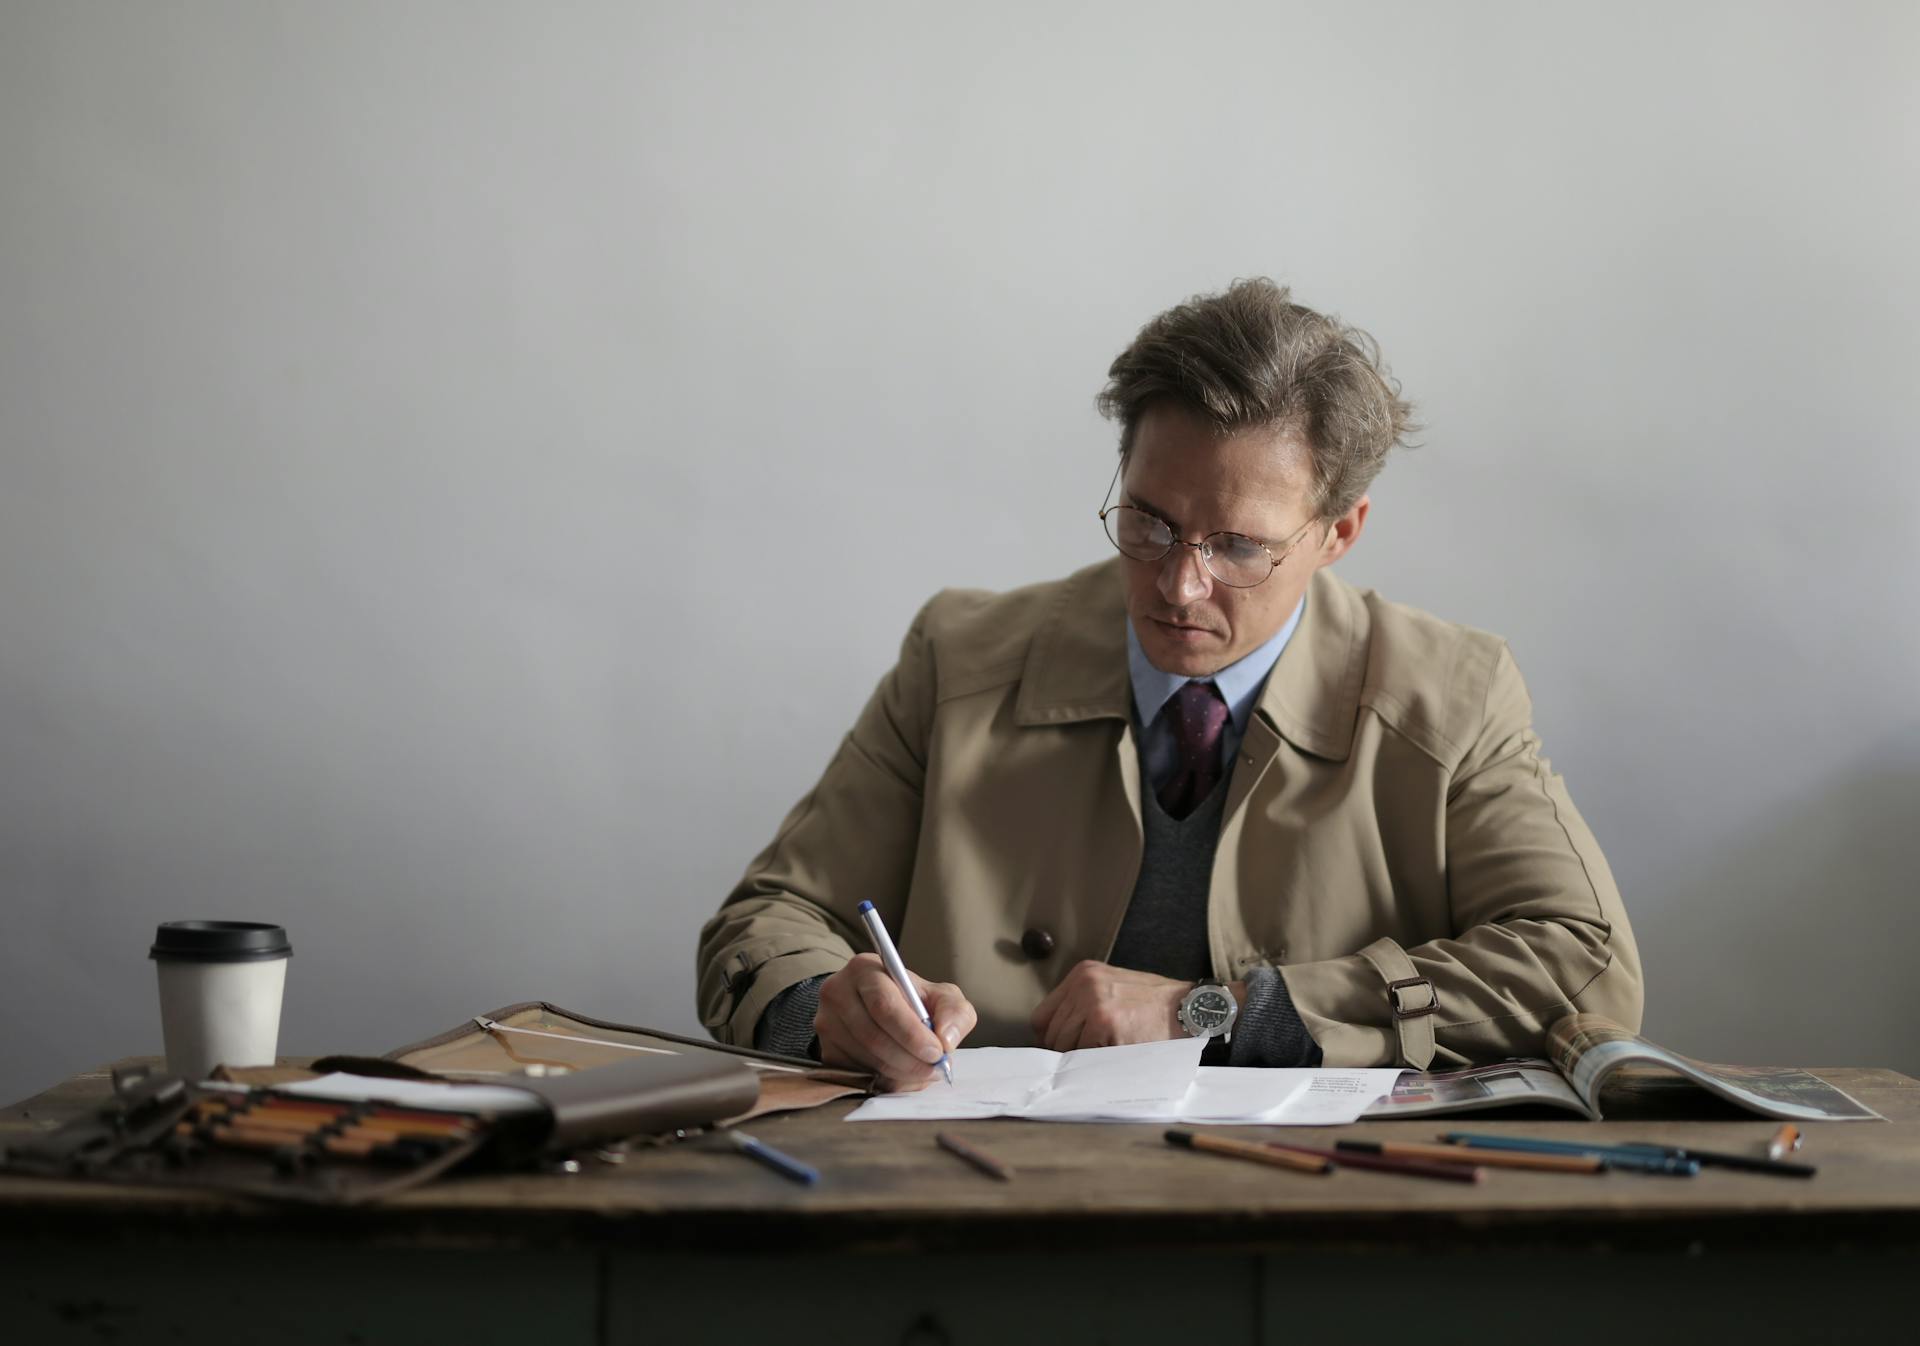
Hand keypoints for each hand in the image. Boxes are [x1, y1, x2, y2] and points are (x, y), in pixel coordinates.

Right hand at [814, 952, 977, 1091]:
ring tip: (923, 1071)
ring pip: (866, 1060)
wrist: (877, 1008)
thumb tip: (946, 1040)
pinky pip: (858, 1076)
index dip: (912, 1034)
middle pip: (873, 1037)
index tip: (937, 1052)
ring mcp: (827, 1024)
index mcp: (864, 970)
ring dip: (901, 1074)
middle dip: (910, 1060)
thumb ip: (954, 1012)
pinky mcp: (826, 1052)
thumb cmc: (912, 1000)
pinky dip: (887, 1082)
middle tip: (934, 1069)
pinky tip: (904, 1074)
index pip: (884, 1005)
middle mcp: (838, 993)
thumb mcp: (940, 996)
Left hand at [1029, 961, 1191, 1051]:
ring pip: (1064, 1045)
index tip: (1060, 1050)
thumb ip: (1082, 1004)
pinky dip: (1094, 1062)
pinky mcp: (1104, 1022)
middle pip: (1051, 1032)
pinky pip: (1083, 1053)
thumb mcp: (1112, 988)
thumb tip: (1055, 1037)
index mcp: (1083, 974)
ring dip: (1080, 1057)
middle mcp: (1084, 984)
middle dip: (1064, 1051)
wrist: (1186, 1007)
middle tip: (1085, 1059)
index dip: (1049, 1037)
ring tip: (1103, 1055)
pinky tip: (1113, 1055)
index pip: (1042, 1015)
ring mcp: (1092, 1002)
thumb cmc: (1153, 1004)